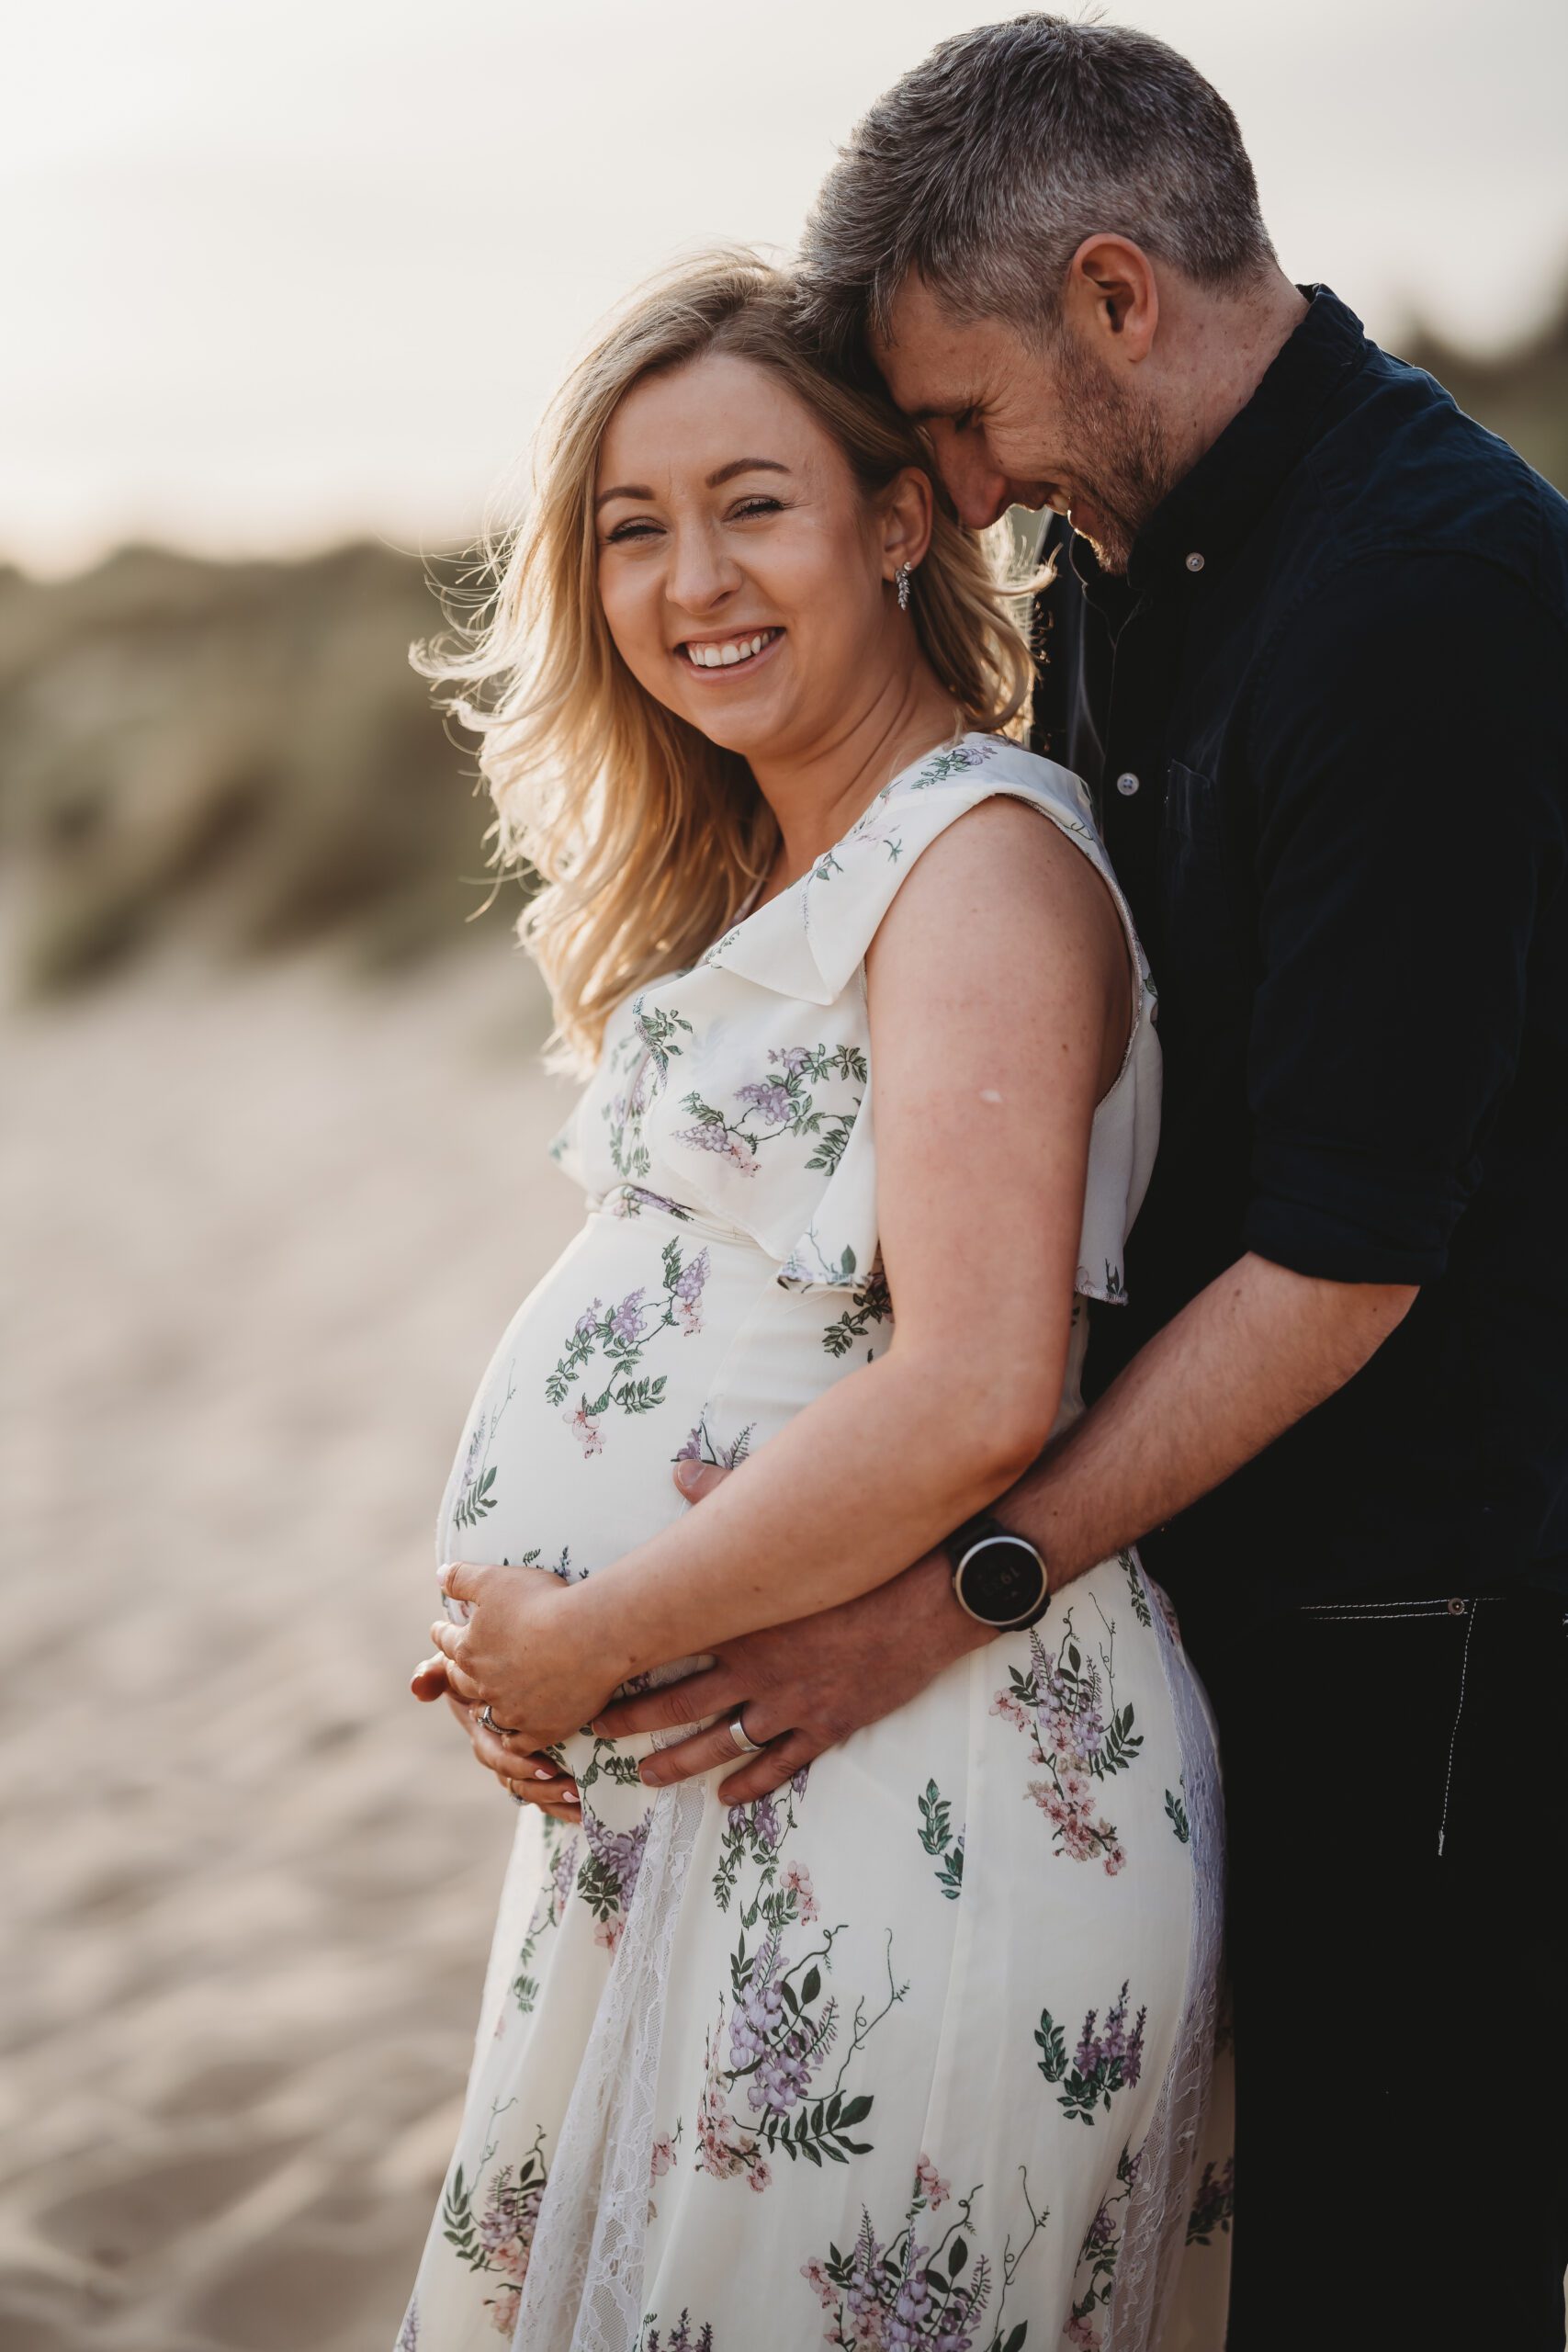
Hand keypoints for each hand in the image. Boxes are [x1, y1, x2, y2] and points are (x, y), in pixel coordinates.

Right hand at [409, 1653, 580, 1818]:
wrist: (505, 1668)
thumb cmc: (480, 1666)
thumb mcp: (454, 1665)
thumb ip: (435, 1673)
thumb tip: (418, 1687)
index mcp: (484, 1736)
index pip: (497, 1756)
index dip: (518, 1763)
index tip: (547, 1765)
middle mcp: (500, 1756)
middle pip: (518, 1781)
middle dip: (544, 1787)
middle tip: (572, 1784)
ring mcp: (520, 1764)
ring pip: (533, 1793)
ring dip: (556, 1799)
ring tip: (582, 1799)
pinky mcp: (540, 1768)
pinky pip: (549, 1795)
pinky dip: (565, 1805)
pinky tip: (587, 1811)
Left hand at [427, 1559, 615, 1750]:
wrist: (590, 1637)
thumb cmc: (544, 1602)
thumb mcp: (495, 1579)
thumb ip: (463, 1578)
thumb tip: (439, 1576)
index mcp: (470, 1650)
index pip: (446, 1641)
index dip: (442, 1633)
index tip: (439, 1629)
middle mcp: (484, 1685)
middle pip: (462, 1682)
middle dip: (456, 1672)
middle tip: (455, 1668)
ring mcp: (512, 1712)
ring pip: (489, 1715)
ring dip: (484, 1709)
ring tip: (483, 1705)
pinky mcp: (541, 1730)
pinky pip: (519, 1744)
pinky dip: (514, 1741)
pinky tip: (514, 1736)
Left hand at [592, 1461, 990, 1800]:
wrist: (929, 1597)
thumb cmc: (861, 1556)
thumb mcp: (790, 1525)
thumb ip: (726, 1499)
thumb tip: (680, 1470)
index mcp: (742, 1622)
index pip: (667, 1652)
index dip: (625, 1670)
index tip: (590, 1683)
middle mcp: (758, 1670)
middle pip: (681, 1706)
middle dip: (636, 1725)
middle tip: (600, 1736)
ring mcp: (793, 1703)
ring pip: (723, 1744)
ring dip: (682, 1763)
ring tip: (649, 1777)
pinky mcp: (829, 1724)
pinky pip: (781, 1763)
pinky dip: (752, 1783)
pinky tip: (729, 1797)